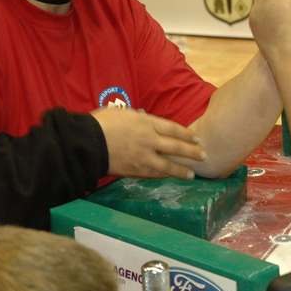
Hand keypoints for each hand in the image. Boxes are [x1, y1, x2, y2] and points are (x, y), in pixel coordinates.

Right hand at [91, 107, 205, 178]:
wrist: (87, 143)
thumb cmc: (102, 123)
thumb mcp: (122, 112)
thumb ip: (137, 115)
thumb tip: (144, 114)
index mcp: (146, 123)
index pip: (173, 129)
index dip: (186, 134)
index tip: (196, 138)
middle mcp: (149, 140)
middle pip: (176, 147)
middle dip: (191, 152)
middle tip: (204, 156)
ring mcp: (143, 157)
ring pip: (168, 165)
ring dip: (181, 170)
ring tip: (192, 175)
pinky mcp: (134, 170)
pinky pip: (153, 173)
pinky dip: (163, 175)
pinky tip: (169, 177)